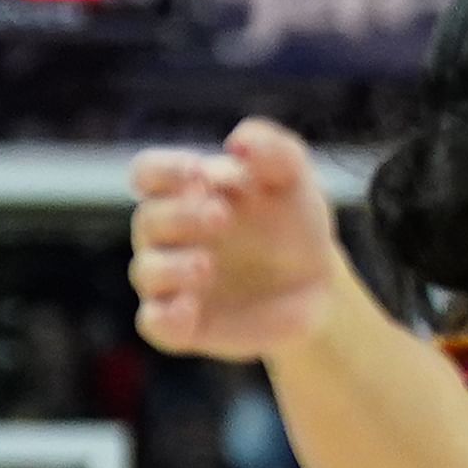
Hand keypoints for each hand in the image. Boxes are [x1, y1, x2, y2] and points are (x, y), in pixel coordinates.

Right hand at [129, 120, 343, 361]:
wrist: (320, 286)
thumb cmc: (295, 224)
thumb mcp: (296, 182)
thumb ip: (274, 150)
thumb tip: (239, 142)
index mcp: (185, 194)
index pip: (148, 173)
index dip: (163, 170)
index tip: (199, 174)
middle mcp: (169, 236)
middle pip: (149, 220)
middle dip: (180, 216)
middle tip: (222, 215)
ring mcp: (172, 282)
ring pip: (147, 272)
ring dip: (171, 267)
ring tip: (206, 264)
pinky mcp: (184, 325)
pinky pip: (156, 323)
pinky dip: (165, 317)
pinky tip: (189, 309)